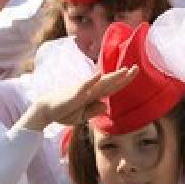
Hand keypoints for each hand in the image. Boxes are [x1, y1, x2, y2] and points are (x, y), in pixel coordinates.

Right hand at [18, 66, 138, 131]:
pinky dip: (92, 81)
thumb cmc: (63, 112)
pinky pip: (84, 86)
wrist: (46, 111)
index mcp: (93, 95)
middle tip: (137, 67)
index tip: (134, 72)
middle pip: (110, 82)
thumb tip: (106, 106)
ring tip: (124, 70)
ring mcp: (83, 91)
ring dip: (113, 77)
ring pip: (101, 83)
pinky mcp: (74, 94)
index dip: (124, 80)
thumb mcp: (81, 116)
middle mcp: (90, 90)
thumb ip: (94, 111)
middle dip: (124, 76)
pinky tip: (99, 75)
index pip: (112, 87)